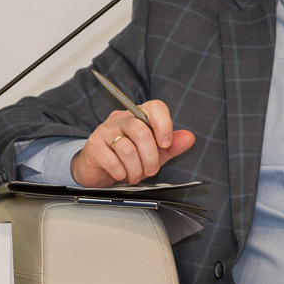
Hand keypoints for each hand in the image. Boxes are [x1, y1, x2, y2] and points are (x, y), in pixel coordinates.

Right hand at [70, 100, 194, 187]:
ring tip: (135, 175)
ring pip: (128, 149)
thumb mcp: (154, 153)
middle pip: (142, 131)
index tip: (166, 144)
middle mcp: (121, 118)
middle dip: (151, 157)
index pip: (155, 107)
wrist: (98, 170)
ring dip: (136, 169)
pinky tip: (121, 174)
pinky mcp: (94, 146)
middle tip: (151, 170)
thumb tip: (189, 138)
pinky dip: (121, 173)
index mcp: (139, 115)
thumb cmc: (127, 158)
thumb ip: (172, 146)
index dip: (164, 125)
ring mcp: (105, 130)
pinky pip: (112, 160)